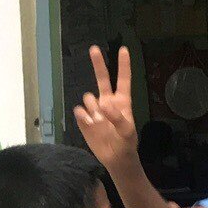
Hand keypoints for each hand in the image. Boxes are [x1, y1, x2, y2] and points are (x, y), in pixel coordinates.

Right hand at [75, 46, 138, 165]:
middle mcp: (108, 102)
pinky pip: (80, 111)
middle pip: (102, 79)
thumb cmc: (126, 143)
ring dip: (92, 107)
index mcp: (122, 102)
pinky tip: (91, 126)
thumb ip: (118, 117)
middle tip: (94, 48)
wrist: (115, 158)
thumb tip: (104, 105)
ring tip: (100, 122)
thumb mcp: (127, 132)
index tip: (124, 50)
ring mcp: (95, 110)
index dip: (123, 66)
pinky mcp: (84, 119)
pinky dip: (84, 117)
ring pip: (88, 98)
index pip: (123, 80)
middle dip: (98, 64)